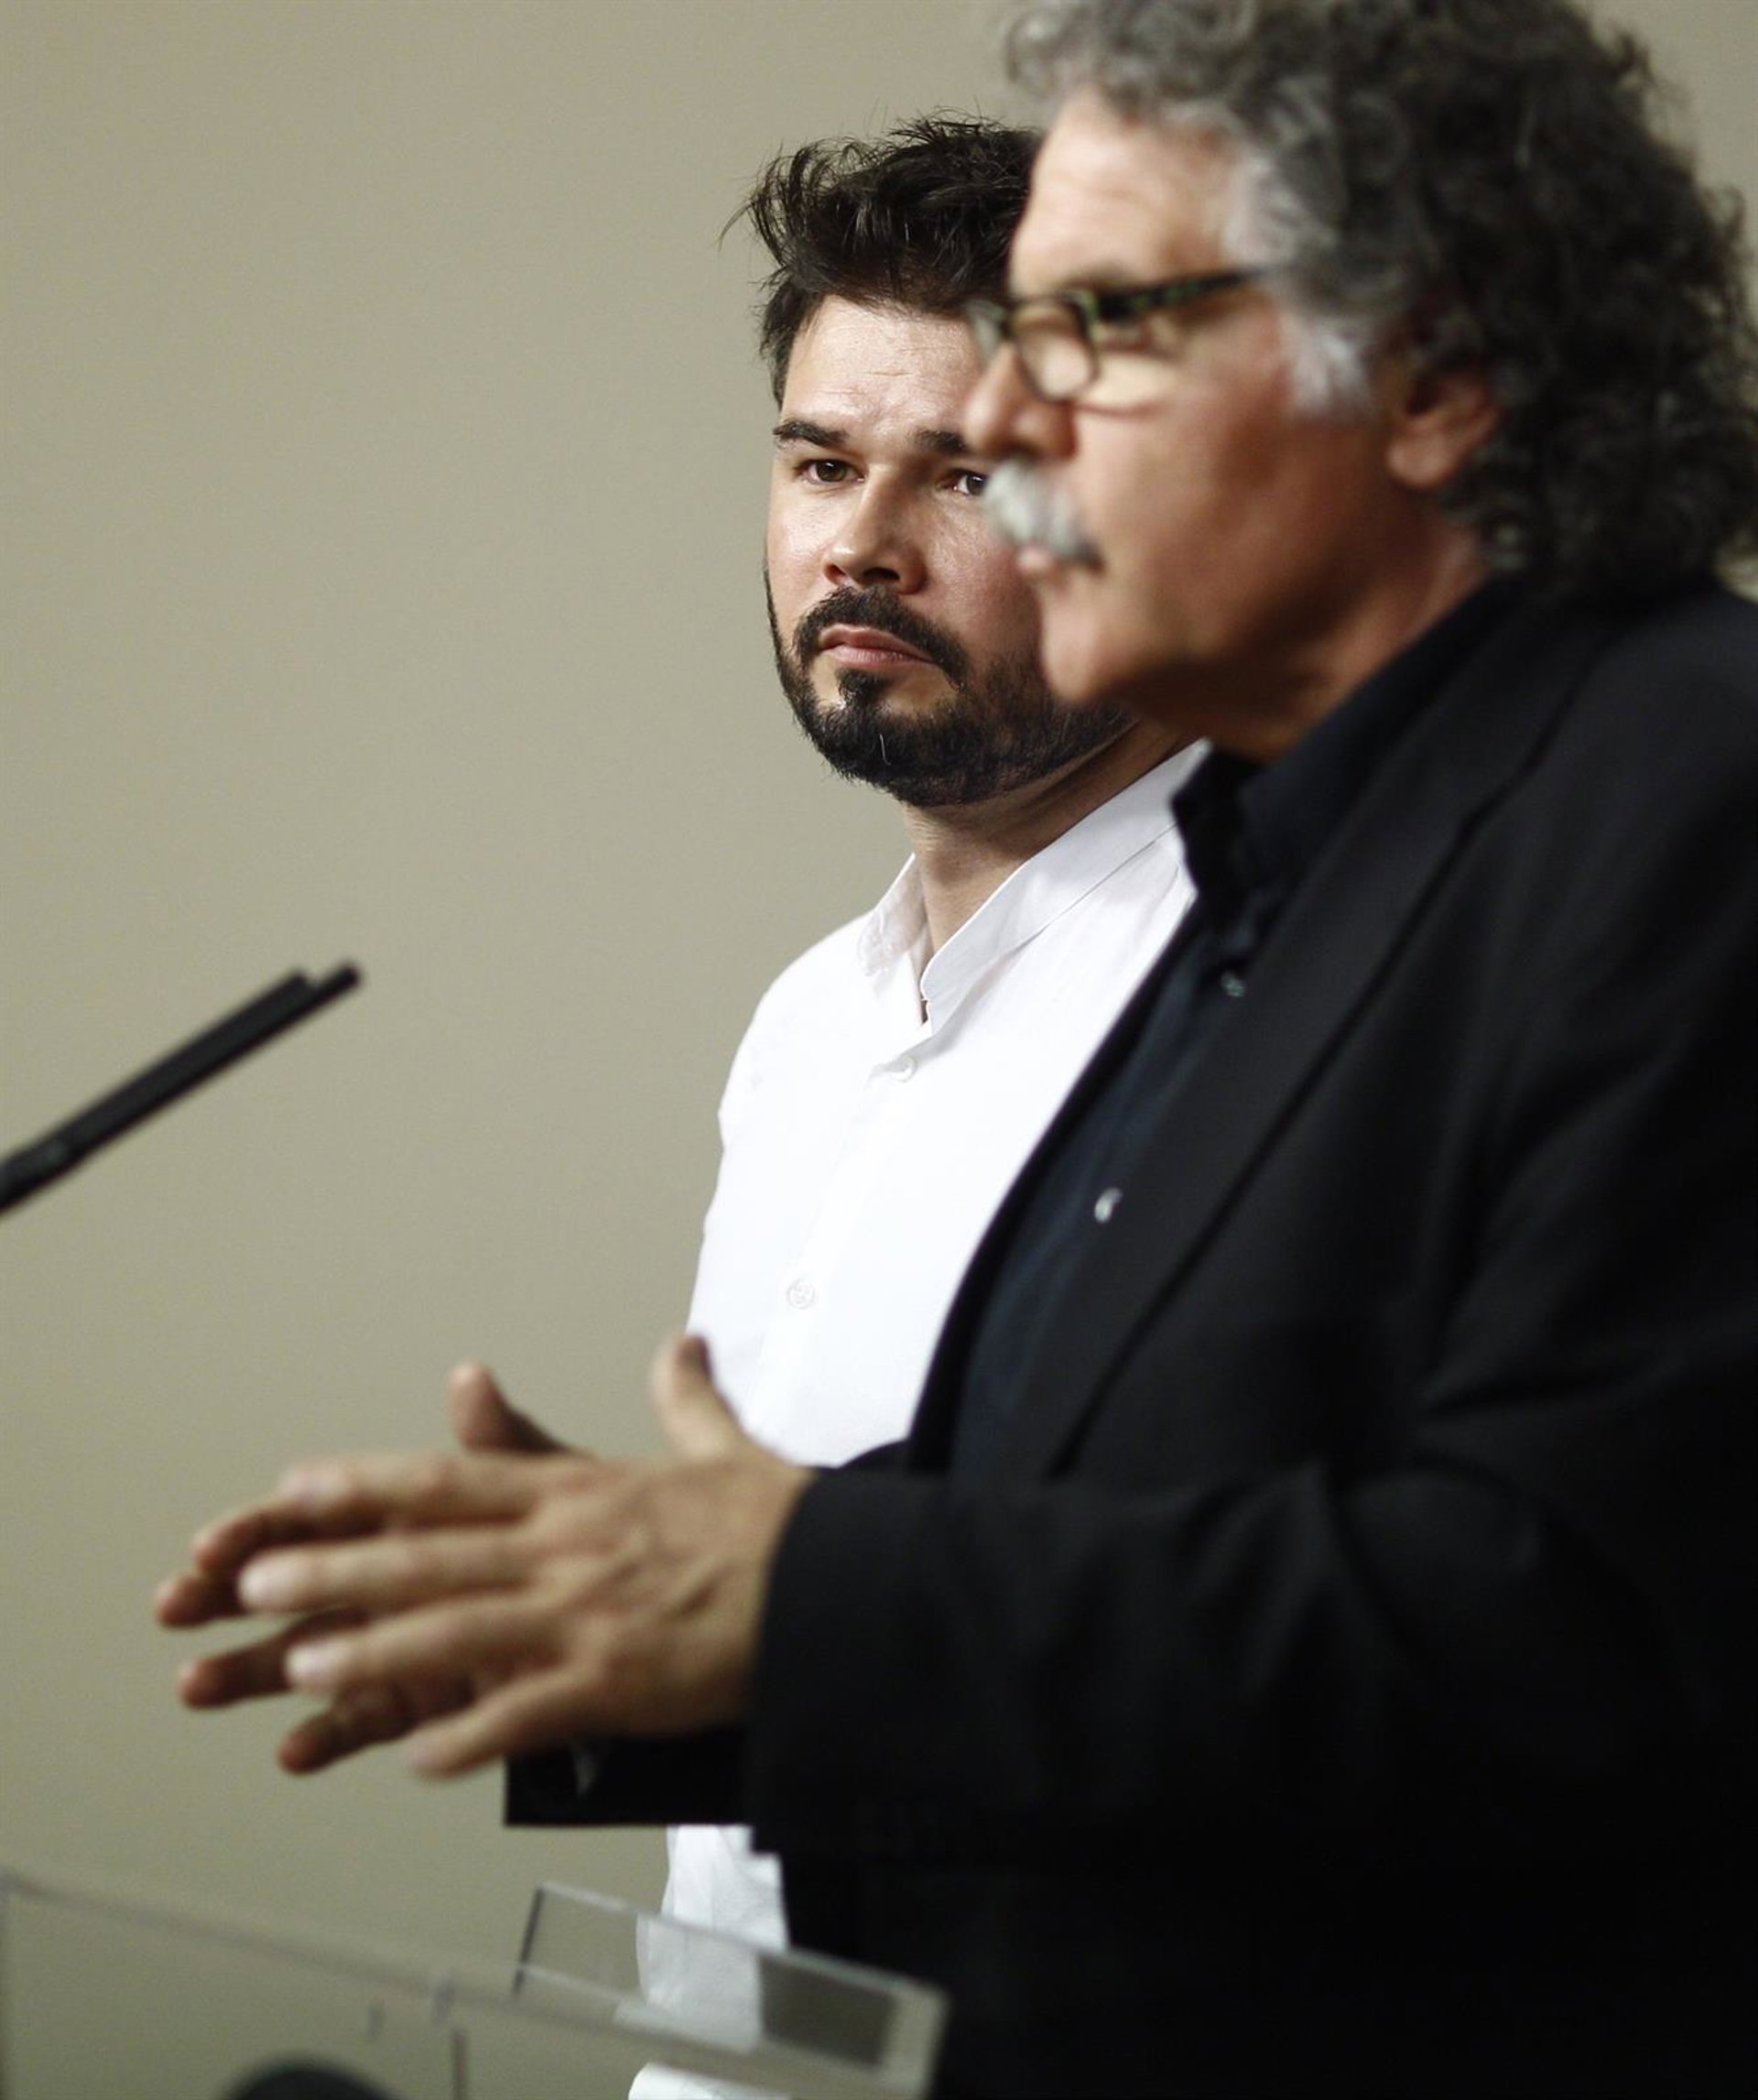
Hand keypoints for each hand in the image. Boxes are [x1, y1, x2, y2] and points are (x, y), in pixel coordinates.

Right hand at [157, 1363, 566, 1771]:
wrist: (629, 1612)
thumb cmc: (579, 1540)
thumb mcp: (547, 1487)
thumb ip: (501, 1445)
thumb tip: (472, 1381)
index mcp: (403, 1517)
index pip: (314, 1515)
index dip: (260, 1528)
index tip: (214, 1543)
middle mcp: (385, 1578)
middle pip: (290, 1584)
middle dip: (225, 1595)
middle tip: (176, 1606)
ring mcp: (394, 1642)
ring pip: (306, 1654)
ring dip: (251, 1671)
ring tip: (199, 1684)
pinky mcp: (418, 1699)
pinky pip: (365, 1718)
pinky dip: (328, 1735)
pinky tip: (294, 1750)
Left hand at [166, 1338, 809, 1777]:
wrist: (840, 1584)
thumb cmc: (779, 1521)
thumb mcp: (722, 1446)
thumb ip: (684, 1396)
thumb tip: (683, 1343)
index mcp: (581, 1492)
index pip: (452, 1480)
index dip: (367, 1484)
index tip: (298, 1486)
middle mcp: (568, 1548)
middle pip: (432, 1555)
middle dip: (339, 1569)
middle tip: (255, 1584)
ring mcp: (588, 1617)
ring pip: (459, 1632)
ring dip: (376, 1652)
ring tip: (305, 1667)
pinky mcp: (620, 1681)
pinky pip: (527, 1713)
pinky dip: (471, 1738)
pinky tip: (417, 1763)